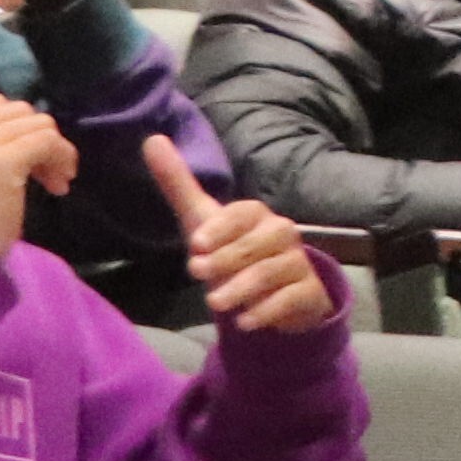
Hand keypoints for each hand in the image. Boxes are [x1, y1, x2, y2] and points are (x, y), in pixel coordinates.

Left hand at [149, 137, 332, 333]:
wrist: (275, 292)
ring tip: (216, 303)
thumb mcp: (202, 221)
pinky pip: (291, 299)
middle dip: (227, 259)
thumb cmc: (232, 251)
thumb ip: (179, 184)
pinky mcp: (309, 293)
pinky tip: (245, 321)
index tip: (196, 247)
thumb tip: (151, 139)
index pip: (243, 214)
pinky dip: (267, 311)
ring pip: (273, 271)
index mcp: (257, 215)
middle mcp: (282, 234)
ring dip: (242, 288)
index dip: (221, 229)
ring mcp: (298, 264)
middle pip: (260, 242)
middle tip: (198, 274)